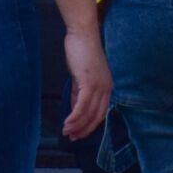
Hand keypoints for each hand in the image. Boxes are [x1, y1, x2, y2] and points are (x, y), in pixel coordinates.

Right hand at [61, 26, 111, 141]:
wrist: (82, 34)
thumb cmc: (81, 52)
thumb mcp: (81, 76)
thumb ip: (78, 93)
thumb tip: (74, 110)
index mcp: (107, 87)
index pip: (101, 113)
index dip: (89, 126)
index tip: (78, 134)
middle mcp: (106, 88)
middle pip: (97, 117)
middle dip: (83, 130)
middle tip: (71, 138)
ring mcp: (99, 86)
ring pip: (89, 114)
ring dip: (77, 126)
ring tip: (66, 132)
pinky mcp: (89, 82)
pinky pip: (82, 106)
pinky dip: (74, 117)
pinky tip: (67, 122)